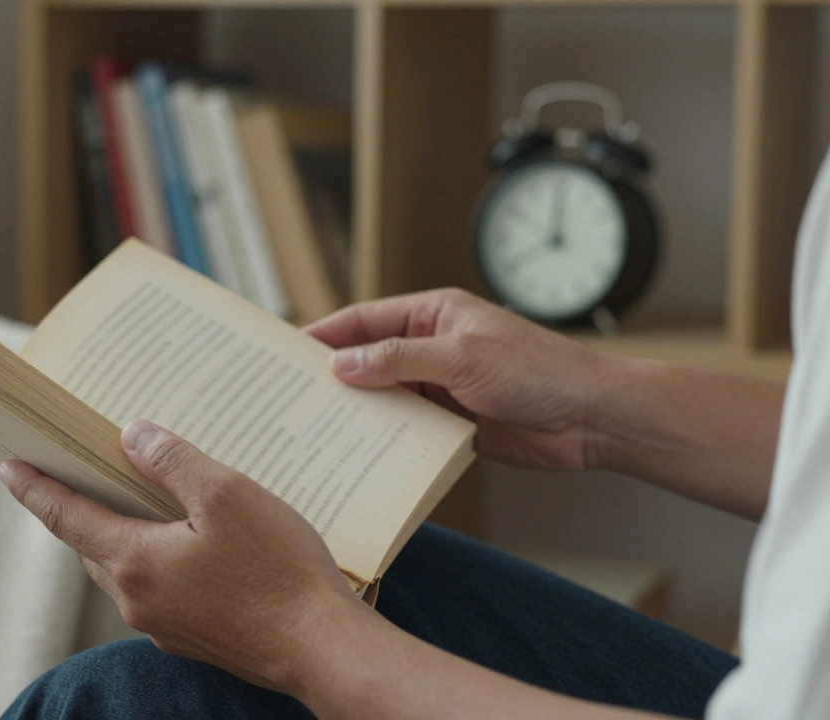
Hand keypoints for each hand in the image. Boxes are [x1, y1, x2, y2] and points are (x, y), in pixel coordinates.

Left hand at [0, 420, 364, 692]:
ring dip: (121, 530)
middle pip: (92, 542)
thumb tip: (133, 437)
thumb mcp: (226, 494)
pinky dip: (155, 555)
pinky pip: (158, 586)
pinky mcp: (194, 636)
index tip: (6, 466)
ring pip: (125, 566)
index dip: (34, 488)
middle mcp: (137, 599)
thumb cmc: (278, 571)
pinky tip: (188, 538)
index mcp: (134, 561)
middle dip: (80, 505)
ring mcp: (164, 624)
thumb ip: (171, 462)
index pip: (65, 517)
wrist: (322, 648)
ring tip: (136, 494)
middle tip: (76, 467)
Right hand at [305, 288, 615, 471]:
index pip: (365, 319)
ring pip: (386, 398)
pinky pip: (409, 430)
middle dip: (334, 376)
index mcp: (434, 314)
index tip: (286, 352)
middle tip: (291, 396)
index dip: (325, 334)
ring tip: (316, 430)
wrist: (592, 418)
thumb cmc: (538, 371)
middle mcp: (434, 347)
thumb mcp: (459, 356)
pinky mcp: (455, 424)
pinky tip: (360, 455)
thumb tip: (342, 364)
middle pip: (370, 359)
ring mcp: (444, 387)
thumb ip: (397, 358)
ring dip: (359, 412)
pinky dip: (386, 441)